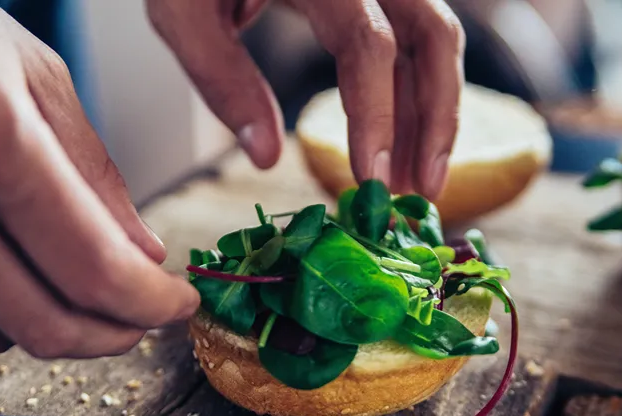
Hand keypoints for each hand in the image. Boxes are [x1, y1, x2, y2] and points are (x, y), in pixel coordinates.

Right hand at [0, 1, 198, 357]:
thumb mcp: (37, 81)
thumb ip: (93, 175)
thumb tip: (145, 256)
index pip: (93, 266)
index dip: (150, 302)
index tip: (179, 304)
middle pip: (48, 323)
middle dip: (117, 333)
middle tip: (149, 314)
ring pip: (5, 334)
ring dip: (68, 324)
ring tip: (96, 284)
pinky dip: (12, 315)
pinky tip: (33, 275)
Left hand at [147, 0, 464, 197]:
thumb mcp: (184, 11)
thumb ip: (221, 76)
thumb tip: (266, 156)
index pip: (369, 43)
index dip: (377, 115)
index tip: (369, 178)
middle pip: (433, 37)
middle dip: (437, 121)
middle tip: (421, 191)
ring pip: (433, 42)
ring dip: (431, 116)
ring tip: (409, 182)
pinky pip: (413, 42)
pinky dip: (412, 96)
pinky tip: (396, 145)